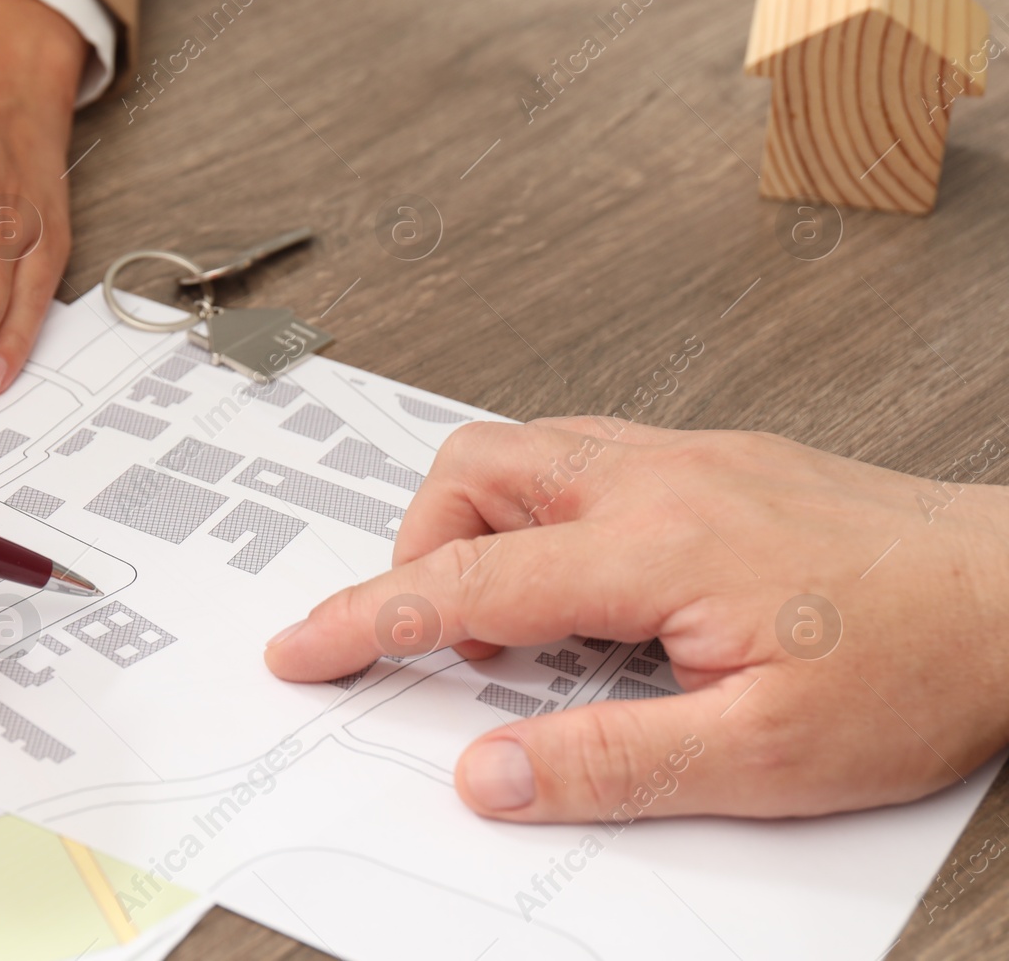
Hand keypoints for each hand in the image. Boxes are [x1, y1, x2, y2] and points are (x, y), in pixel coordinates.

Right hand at [264, 418, 1008, 820]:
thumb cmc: (921, 664)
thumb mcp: (767, 757)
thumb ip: (612, 762)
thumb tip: (492, 776)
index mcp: (654, 547)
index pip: (464, 582)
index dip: (366, 619)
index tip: (306, 647)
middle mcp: (655, 477)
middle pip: (471, 473)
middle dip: (419, 553)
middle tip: (444, 646)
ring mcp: (683, 456)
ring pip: (521, 452)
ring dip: (482, 532)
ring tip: (519, 626)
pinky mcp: (710, 459)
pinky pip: (581, 460)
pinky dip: (543, 518)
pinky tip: (587, 586)